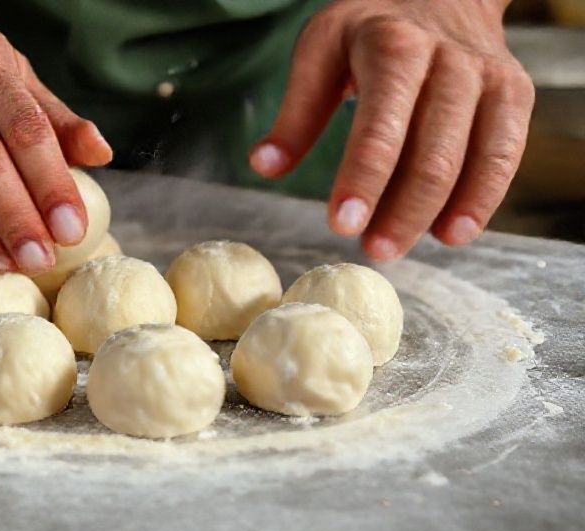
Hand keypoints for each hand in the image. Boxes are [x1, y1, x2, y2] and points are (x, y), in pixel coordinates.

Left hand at [250, 0, 533, 259]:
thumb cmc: (369, 31)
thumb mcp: (321, 50)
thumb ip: (297, 111)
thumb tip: (265, 166)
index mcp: (393, 46)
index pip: (380, 123)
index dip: (363, 178)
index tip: (341, 225)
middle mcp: (449, 59)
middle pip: (432, 150)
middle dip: (402, 209)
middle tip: (372, 251)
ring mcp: (488, 76)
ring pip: (475, 156)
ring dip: (438, 212)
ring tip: (400, 248)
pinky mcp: (514, 93)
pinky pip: (507, 154)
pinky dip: (483, 199)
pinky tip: (451, 233)